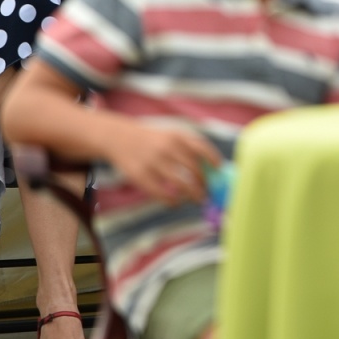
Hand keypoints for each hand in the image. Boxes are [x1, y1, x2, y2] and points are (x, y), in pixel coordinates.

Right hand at [104, 120, 221, 204]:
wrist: (119, 138)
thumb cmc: (152, 140)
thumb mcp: (170, 135)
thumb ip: (189, 146)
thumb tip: (212, 168)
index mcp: (177, 136)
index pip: (201, 147)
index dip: (213, 159)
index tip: (219, 169)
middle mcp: (167, 148)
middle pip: (194, 169)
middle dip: (204, 183)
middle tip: (208, 193)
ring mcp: (153, 162)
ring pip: (181, 182)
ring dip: (193, 194)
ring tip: (197, 200)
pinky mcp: (140, 175)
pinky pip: (161, 192)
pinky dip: (172, 200)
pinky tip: (176, 203)